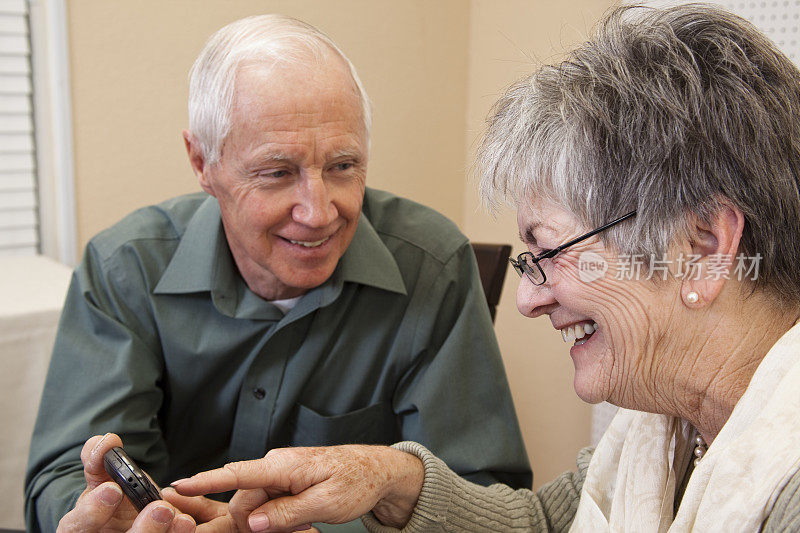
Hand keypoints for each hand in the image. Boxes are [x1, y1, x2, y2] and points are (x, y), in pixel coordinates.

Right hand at [57, 433, 237, 532]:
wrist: (125, 514)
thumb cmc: (109, 495)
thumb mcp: (101, 478)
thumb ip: (100, 460)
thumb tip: (105, 441)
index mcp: (81, 524)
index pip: (78, 524)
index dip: (93, 510)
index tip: (112, 489)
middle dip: (141, 529)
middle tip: (160, 508)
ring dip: (161, 532)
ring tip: (181, 516)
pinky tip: (186, 522)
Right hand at [171, 445, 423, 532]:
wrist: (379, 470)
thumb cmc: (357, 481)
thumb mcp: (325, 503)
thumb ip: (286, 513)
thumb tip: (252, 522)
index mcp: (283, 465)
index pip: (237, 473)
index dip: (205, 481)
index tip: (178, 486)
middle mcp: (277, 465)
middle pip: (244, 499)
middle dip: (256, 522)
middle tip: (298, 530)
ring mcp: (281, 472)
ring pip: (257, 505)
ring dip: (272, 522)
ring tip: (306, 526)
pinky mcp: (287, 481)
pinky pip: (271, 503)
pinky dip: (280, 517)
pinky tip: (302, 523)